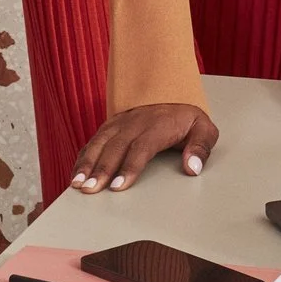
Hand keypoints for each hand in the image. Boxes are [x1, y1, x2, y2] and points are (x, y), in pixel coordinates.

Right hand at [69, 104, 218, 192]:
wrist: (172, 91)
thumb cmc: (187, 117)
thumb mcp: (204, 128)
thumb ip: (201, 147)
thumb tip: (192, 167)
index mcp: (158, 124)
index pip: (141, 147)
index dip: (129, 167)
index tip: (119, 186)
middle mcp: (135, 121)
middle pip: (115, 146)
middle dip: (101, 169)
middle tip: (91, 189)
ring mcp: (120, 122)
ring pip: (100, 142)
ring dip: (87, 163)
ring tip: (77, 184)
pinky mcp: (111, 125)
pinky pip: (93, 140)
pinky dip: (83, 157)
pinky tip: (76, 174)